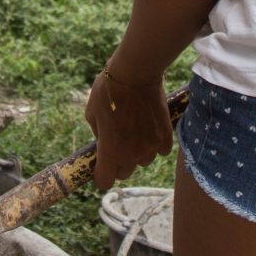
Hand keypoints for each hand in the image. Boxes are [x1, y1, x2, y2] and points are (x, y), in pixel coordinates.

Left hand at [83, 68, 172, 190]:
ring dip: (137, 153)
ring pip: (143, 161)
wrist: (135, 74)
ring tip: (134, 133)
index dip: (101, 176)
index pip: (105, 181)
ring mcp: (150, 146)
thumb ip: (98, 134)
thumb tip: (104, 141)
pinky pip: (160, 150)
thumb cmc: (107, 91)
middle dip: (118, 163)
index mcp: (110, 151)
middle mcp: (131, 154)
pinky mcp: (164, 136)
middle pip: (124, 173)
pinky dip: (155, 144)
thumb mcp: (91, 113)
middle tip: (116, 145)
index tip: (100, 168)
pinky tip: (149, 129)